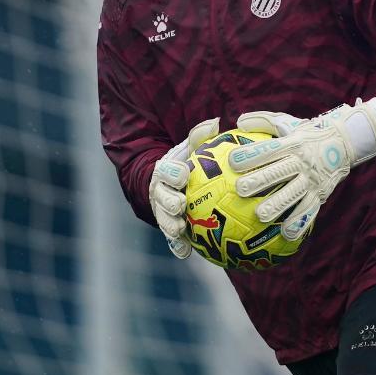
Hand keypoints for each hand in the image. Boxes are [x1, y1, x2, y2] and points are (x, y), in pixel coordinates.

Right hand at [149, 118, 219, 258]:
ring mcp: (162, 212)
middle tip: (181, 203)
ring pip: (164, 220)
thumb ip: (200, 137)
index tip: (183, 174)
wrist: (169, 184)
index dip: (172, 173)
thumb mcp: (191, 149)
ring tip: (181, 229)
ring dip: (171, 225)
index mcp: (165, 172)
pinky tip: (185, 252)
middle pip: (161, 198)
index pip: (165, 171)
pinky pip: (171, 239)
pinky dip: (176, 246)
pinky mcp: (168, 228)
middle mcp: (160, 192)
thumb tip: (215, 122)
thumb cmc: (186, 164)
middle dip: (169, 201)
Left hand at [229, 98, 375, 240]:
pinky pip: (310, 210)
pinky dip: (299, 223)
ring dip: (278, 204)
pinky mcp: (320, 194)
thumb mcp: (287, 123)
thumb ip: (263, 121)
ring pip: (294, 193)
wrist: (343, 142)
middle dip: (261, 180)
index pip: (270, 149)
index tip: (232, 162)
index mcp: (292, 143)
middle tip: (240, 189)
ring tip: (260, 216)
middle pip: (280, 171)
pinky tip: (286, 234)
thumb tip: (239, 122)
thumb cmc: (306, 133)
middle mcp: (302, 161)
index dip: (252, 155)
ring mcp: (312, 179)